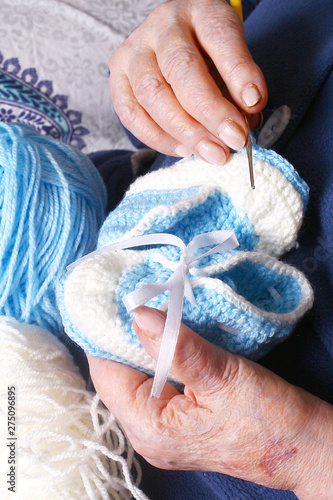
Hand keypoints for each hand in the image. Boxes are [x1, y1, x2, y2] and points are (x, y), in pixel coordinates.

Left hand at [88, 306, 332, 498]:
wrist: (304, 447)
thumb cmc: (268, 418)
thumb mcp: (221, 377)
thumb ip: (176, 347)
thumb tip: (138, 314)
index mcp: (149, 427)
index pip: (106, 372)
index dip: (106, 333)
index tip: (116, 297)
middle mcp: (146, 434)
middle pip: (116, 375)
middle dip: (123, 336)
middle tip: (136, 296)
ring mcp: (161, 431)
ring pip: (135, 378)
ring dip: (141, 345)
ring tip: (150, 309)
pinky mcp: (177, 424)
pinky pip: (153, 384)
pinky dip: (156, 358)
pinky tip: (167, 337)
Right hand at [109, 0, 266, 163]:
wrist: (173, 39)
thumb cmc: (208, 50)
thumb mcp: (232, 54)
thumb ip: (240, 84)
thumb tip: (245, 123)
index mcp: (199, 10)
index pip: (220, 37)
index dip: (238, 73)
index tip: (254, 104)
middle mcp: (162, 26)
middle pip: (181, 70)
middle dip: (209, 112)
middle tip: (233, 141)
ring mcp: (133, 50)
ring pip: (152, 95)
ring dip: (185, 131)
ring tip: (211, 153)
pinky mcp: (117, 75)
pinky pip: (131, 114)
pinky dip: (157, 138)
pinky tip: (183, 149)